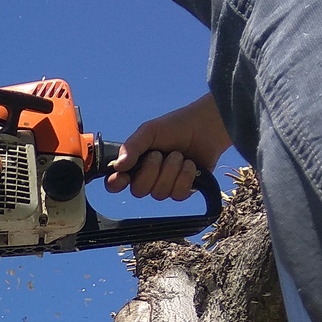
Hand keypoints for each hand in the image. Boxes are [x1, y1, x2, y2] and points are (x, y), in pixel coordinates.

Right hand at [105, 92, 231, 200]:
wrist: (205, 127)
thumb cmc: (175, 126)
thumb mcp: (149, 131)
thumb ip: (132, 146)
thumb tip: (118, 165)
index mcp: (134, 165)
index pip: (116, 184)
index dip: (116, 184)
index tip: (122, 176)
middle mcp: (147, 178)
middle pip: (139, 191)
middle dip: (151, 171)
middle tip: (160, 154)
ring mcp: (165, 186)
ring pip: (159, 193)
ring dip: (171, 170)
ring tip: (180, 155)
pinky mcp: (183, 190)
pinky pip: (177, 195)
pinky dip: (185, 177)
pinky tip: (191, 165)